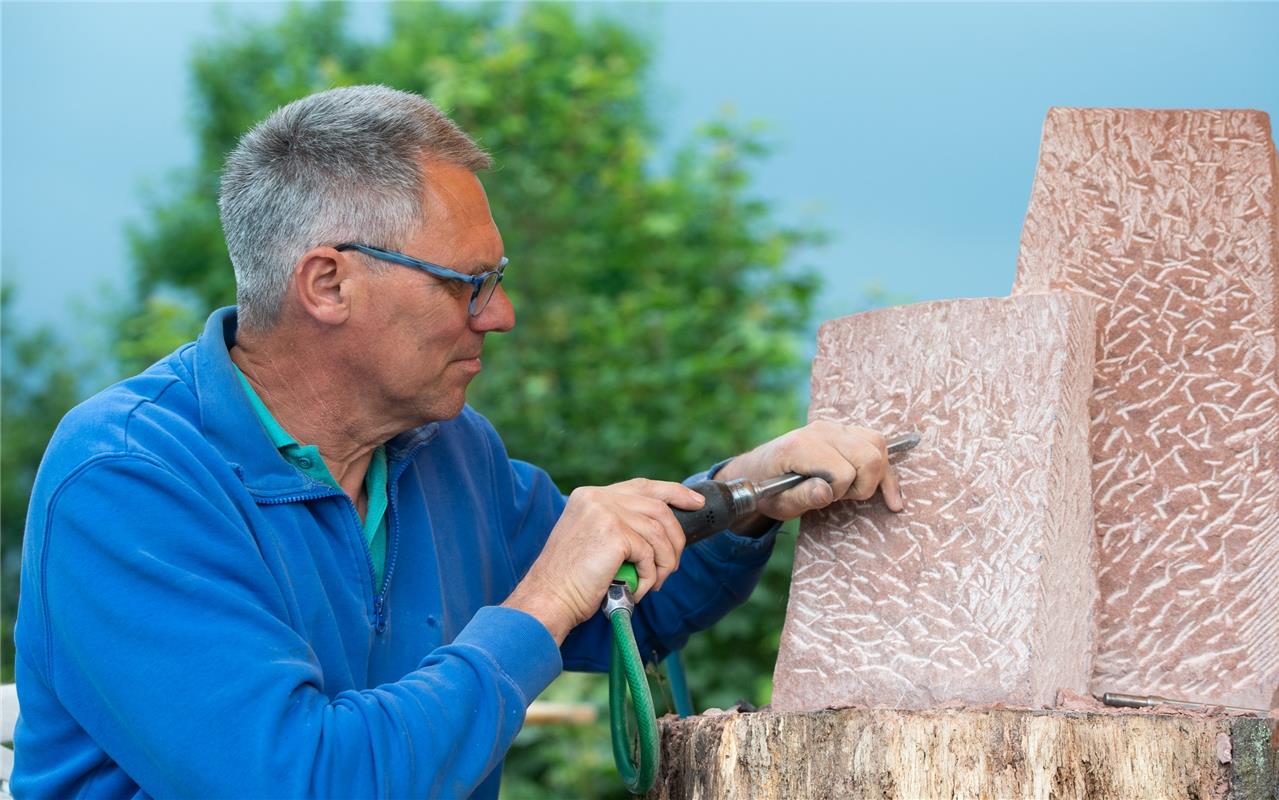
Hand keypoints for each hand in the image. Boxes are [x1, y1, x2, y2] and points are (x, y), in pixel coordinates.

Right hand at [502, 478, 704, 642]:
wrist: (548, 598)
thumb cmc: (570, 579)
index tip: (696, 502)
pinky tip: (638, 589)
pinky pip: (650, 554)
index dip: (674, 492)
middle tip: (673, 565)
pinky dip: (650, 576)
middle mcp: (598, 497)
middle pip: (658, 507)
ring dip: (664, 563)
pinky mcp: (614, 534)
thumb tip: (660, 530)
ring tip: (654, 583)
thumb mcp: (592, 540)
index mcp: (591, 495)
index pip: (643, 486)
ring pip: (658, 533)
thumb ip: (619, 525)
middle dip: (676, 537)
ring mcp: (606, 512)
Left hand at [714, 421, 904, 520]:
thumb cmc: (767, 490)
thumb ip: (802, 497)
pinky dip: (886, 471)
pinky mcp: (843, 432)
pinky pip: (876, 443)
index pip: (843, 471)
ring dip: (875, 475)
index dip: (837, 492)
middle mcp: (820, 430)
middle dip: (862, 484)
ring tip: (854, 491)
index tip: (821, 497)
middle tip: (840, 496)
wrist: (757, 472)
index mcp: (801, 445)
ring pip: (878, 444)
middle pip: (869, 455)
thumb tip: (826, 492)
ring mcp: (834, 427)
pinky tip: (893, 498)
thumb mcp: (779, 502)